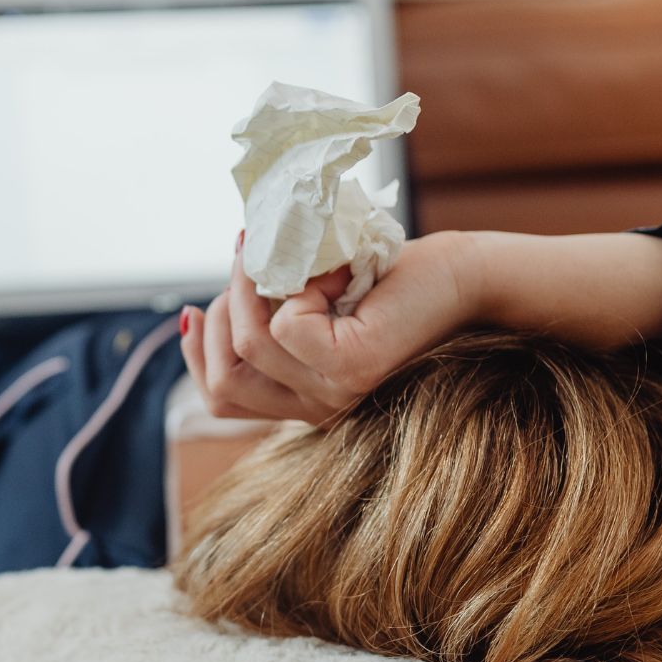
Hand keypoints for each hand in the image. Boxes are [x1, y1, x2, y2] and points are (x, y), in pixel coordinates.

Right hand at [180, 231, 480, 424]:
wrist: (465, 280)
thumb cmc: (395, 283)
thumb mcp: (316, 303)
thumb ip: (272, 317)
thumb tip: (202, 307)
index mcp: (304, 399)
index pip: (220, 397)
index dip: (196, 351)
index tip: (196, 305)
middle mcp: (317, 408)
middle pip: (222, 379)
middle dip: (220, 313)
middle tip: (248, 260)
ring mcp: (334, 394)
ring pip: (248, 345)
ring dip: (254, 285)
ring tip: (290, 253)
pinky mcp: (352, 367)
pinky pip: (288, 325)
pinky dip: (300, 284)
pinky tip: (336, 273)